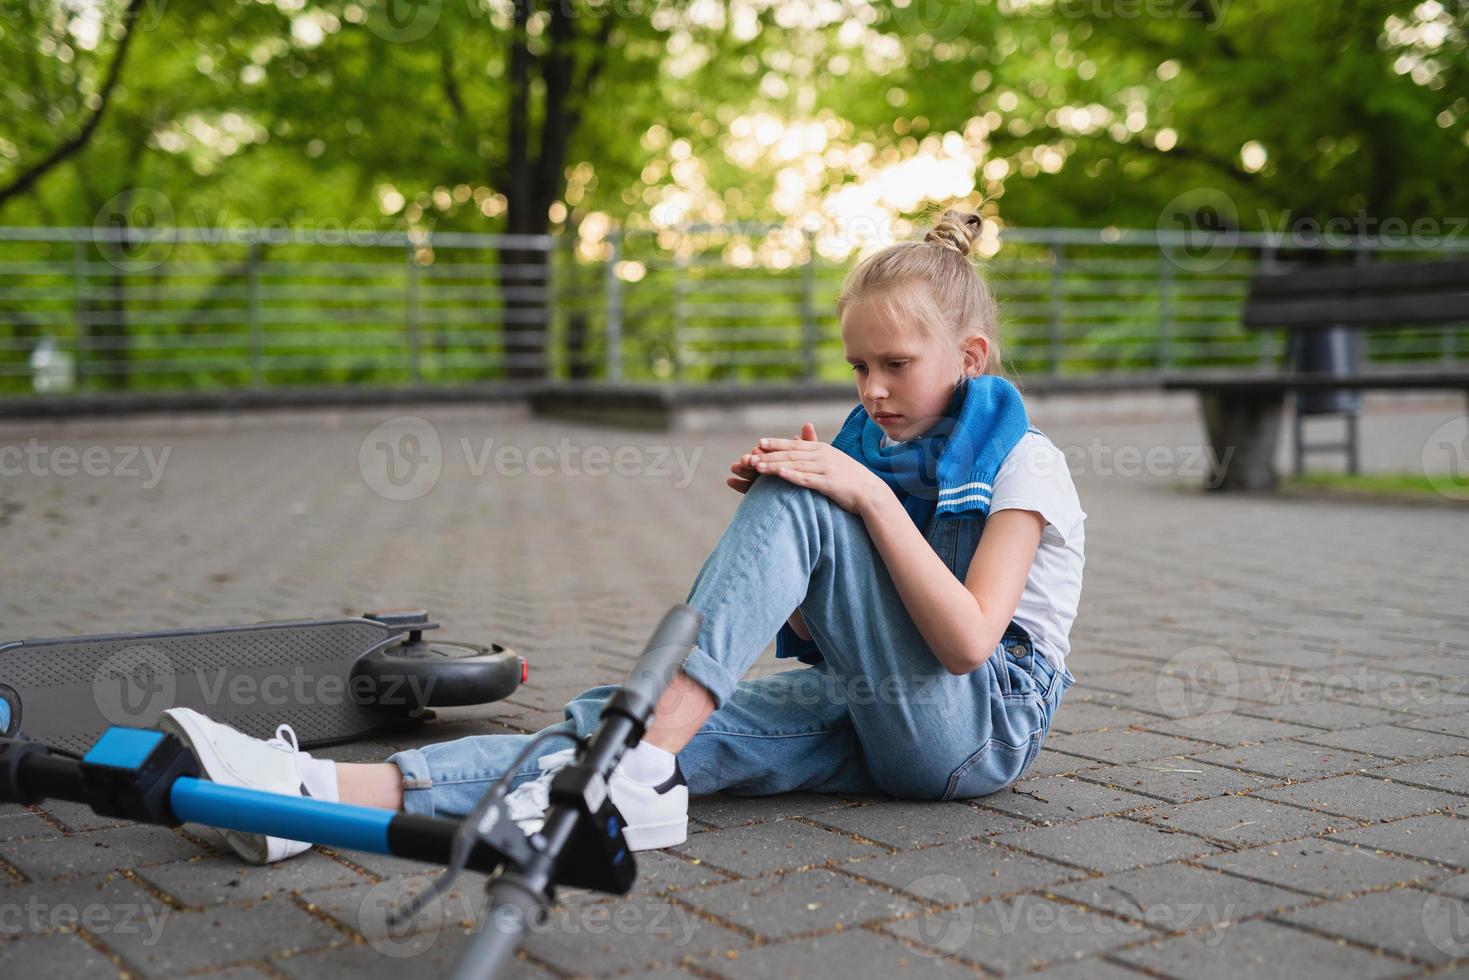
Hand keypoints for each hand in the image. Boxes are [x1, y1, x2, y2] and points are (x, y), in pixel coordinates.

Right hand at [727, 422, 814, 493]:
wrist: (812, 493)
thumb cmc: (812, 471)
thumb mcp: (811, 455)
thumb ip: (808, 442)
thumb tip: (808, 424)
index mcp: (780, 456)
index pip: (769, 452)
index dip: (764, 451)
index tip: (758, 448)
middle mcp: (769, 466)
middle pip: (757, 462)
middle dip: (749, 460)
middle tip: (745, 459)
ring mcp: (762, 480)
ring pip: (749, 474)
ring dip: (740, 470)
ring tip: (734, 468)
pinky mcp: (758, 494)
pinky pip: (746, 489)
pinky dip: (738, 485)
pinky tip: (729, 481)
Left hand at [746, 423, 889, 515]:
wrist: (871, 493)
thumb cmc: (850, 479)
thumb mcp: (833, 461)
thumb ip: (817, 454)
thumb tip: (802, 451)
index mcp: (822, 449)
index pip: (794, 444)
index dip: (775, 443)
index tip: (759, 443)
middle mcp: (822, 455)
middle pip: (790, 453)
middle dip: (768, 455)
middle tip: (749, 457)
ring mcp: (825, 468)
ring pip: (794, 465)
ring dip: (774, 465)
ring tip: (756, 467)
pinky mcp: (828, 483)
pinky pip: (806, 478)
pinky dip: (791, 475)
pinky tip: (778, 474)